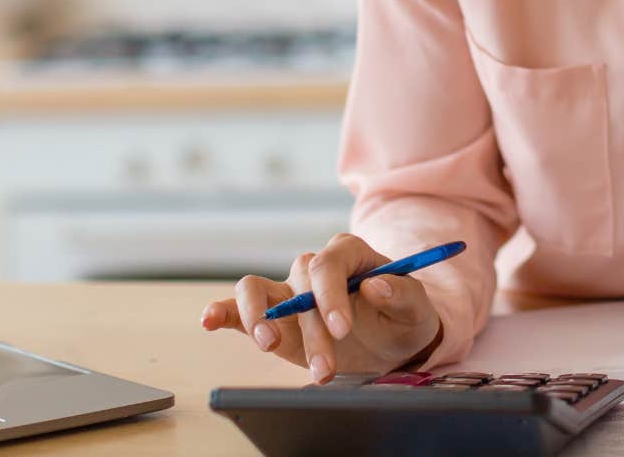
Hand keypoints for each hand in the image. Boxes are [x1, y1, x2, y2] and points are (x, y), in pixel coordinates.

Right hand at [199, 232, 441, 383]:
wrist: (391, 343)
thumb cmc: (402, 318)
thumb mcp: (415, 308)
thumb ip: (401, 293)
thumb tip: (376, 285)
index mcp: (350, 254)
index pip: (330, 263)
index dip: (331, 293)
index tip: (341, 327)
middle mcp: (314, 268)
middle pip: (298, 285)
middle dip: (310, 329)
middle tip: (326, 369)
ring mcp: (288, 291)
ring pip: (257, 288)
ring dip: (259, 318)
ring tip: (269, 345)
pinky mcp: (271, 317)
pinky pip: (237, 306)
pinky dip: (222, 311)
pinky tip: (209, 320)